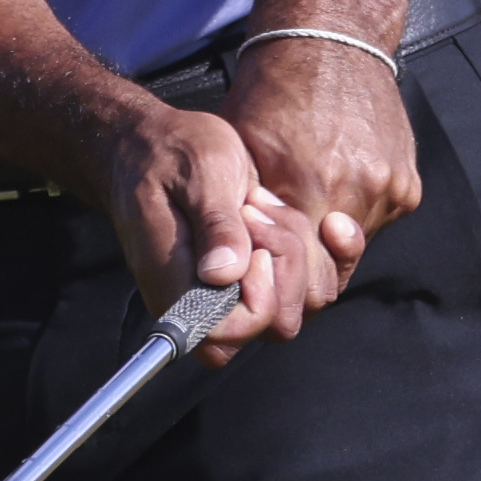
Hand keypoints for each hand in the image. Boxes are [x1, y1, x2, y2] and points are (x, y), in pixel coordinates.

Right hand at [86, 91, 343, 358]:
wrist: (156, 147)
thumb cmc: (170, 154)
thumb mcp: (198, 172)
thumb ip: (214, 223)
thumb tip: (222, 275)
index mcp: (177, 285)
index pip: (227, 333)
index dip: (257, 299)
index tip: (254, 247)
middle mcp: (205, 301)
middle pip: (274, 325)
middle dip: (286, 265)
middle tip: (253, 212)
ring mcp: (234, 293)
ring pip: (298, 303)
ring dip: (298, 250)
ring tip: (259, 204)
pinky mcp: (257, 277)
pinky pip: (308, 285)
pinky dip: (324, 250)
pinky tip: (316, 218)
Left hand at [222, 31, 420, 293]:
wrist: (330, 40)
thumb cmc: (273, 90)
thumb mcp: (241, 147)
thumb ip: (244, 209)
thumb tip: (234, 261)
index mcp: (309, 187)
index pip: (299, 273)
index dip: (280, 273)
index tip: (265, 262)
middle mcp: (357, 193)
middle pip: (331, 269)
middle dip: (306, 263)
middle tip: (284, 237)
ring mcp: (388, 190)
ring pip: (355, 245)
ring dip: (331, 234)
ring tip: (311, 197)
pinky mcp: (408, 185)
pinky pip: (379, 218)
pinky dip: (357, 210)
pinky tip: (337, 178)